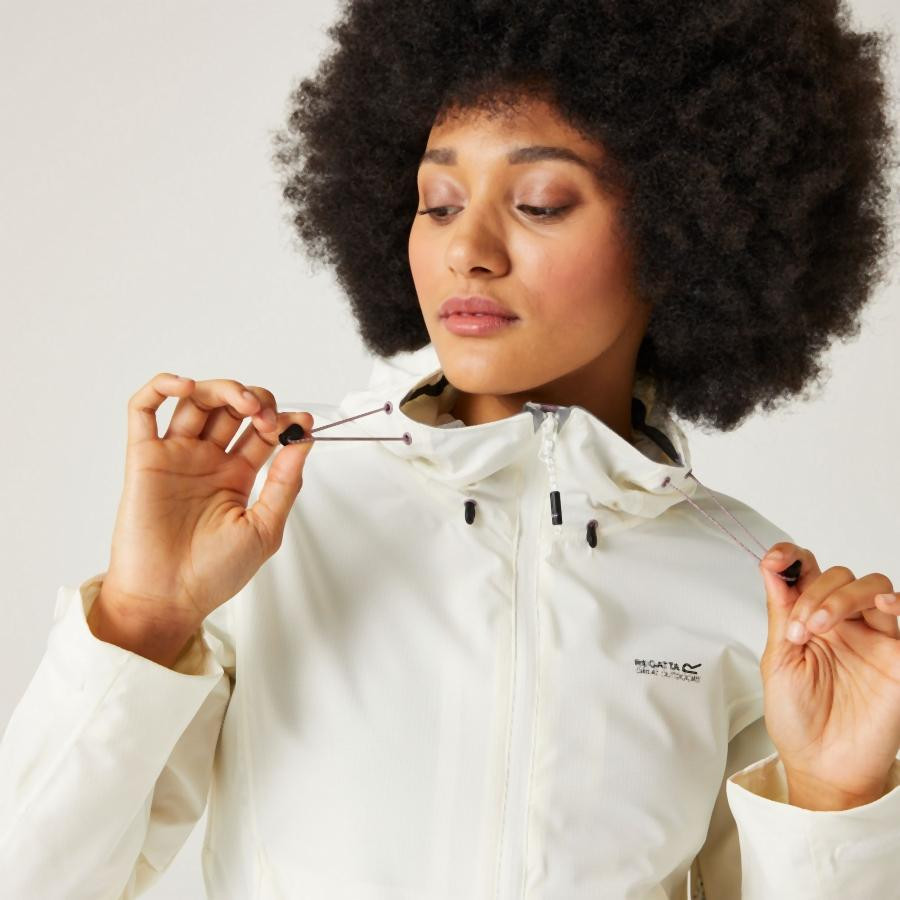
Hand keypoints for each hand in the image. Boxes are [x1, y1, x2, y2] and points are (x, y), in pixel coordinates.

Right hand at [101, 373, 315, 633]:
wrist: (168, 600)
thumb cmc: (214, 574)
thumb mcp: (266, 528)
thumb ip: (285, 482)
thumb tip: (304, 440)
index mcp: (237, 476)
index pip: (262, 430)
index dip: (282, 420)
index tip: (300, 424)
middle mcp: (208, 461)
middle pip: (232, 407)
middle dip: (256, 401)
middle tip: (267, 417)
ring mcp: (177, 456)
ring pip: (197, 400)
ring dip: (222, 389)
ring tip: (243, 403)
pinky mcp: (145, 458)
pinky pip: (144, 409)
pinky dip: (161, 386)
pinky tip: (186, 386)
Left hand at [758, 543, 899, 808]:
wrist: (821, 766)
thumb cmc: (798, 718)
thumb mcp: (780, 659)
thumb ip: (783, 610)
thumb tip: (773, 564)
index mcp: (810, 618)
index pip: (807, 571)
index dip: (792, 556)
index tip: (776, 559)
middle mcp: (844, 623)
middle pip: (839, 576)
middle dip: (813, 593)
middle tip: (798, 627)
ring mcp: (874, 637)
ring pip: (872, 587)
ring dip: (842, 596)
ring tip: (819, 626)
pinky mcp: (899, 657)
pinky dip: (895, 604)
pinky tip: (879, 606)